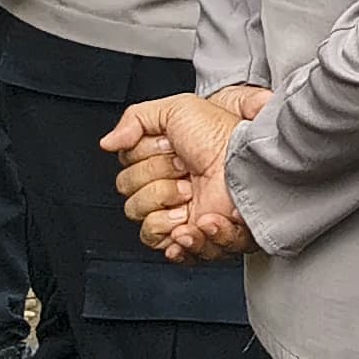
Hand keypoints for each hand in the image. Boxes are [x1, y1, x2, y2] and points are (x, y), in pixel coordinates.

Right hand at [104, 89, 262, 262]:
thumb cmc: (222, 135)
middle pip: (131, 200)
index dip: (146, 162)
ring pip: (145, 225)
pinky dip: (185, 239)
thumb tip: (108, 143)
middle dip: (158, 184)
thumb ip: (135, 120)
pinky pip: (172, 249)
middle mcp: (169, 188)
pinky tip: (197, 222)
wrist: (249, 163)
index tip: (172, 149)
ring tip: (193, 195)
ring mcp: (182, 215)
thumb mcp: (176, 109)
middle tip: (186, 173)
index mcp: (162, 162)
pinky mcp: (197, 237)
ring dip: (168, 209)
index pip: (126, 174)